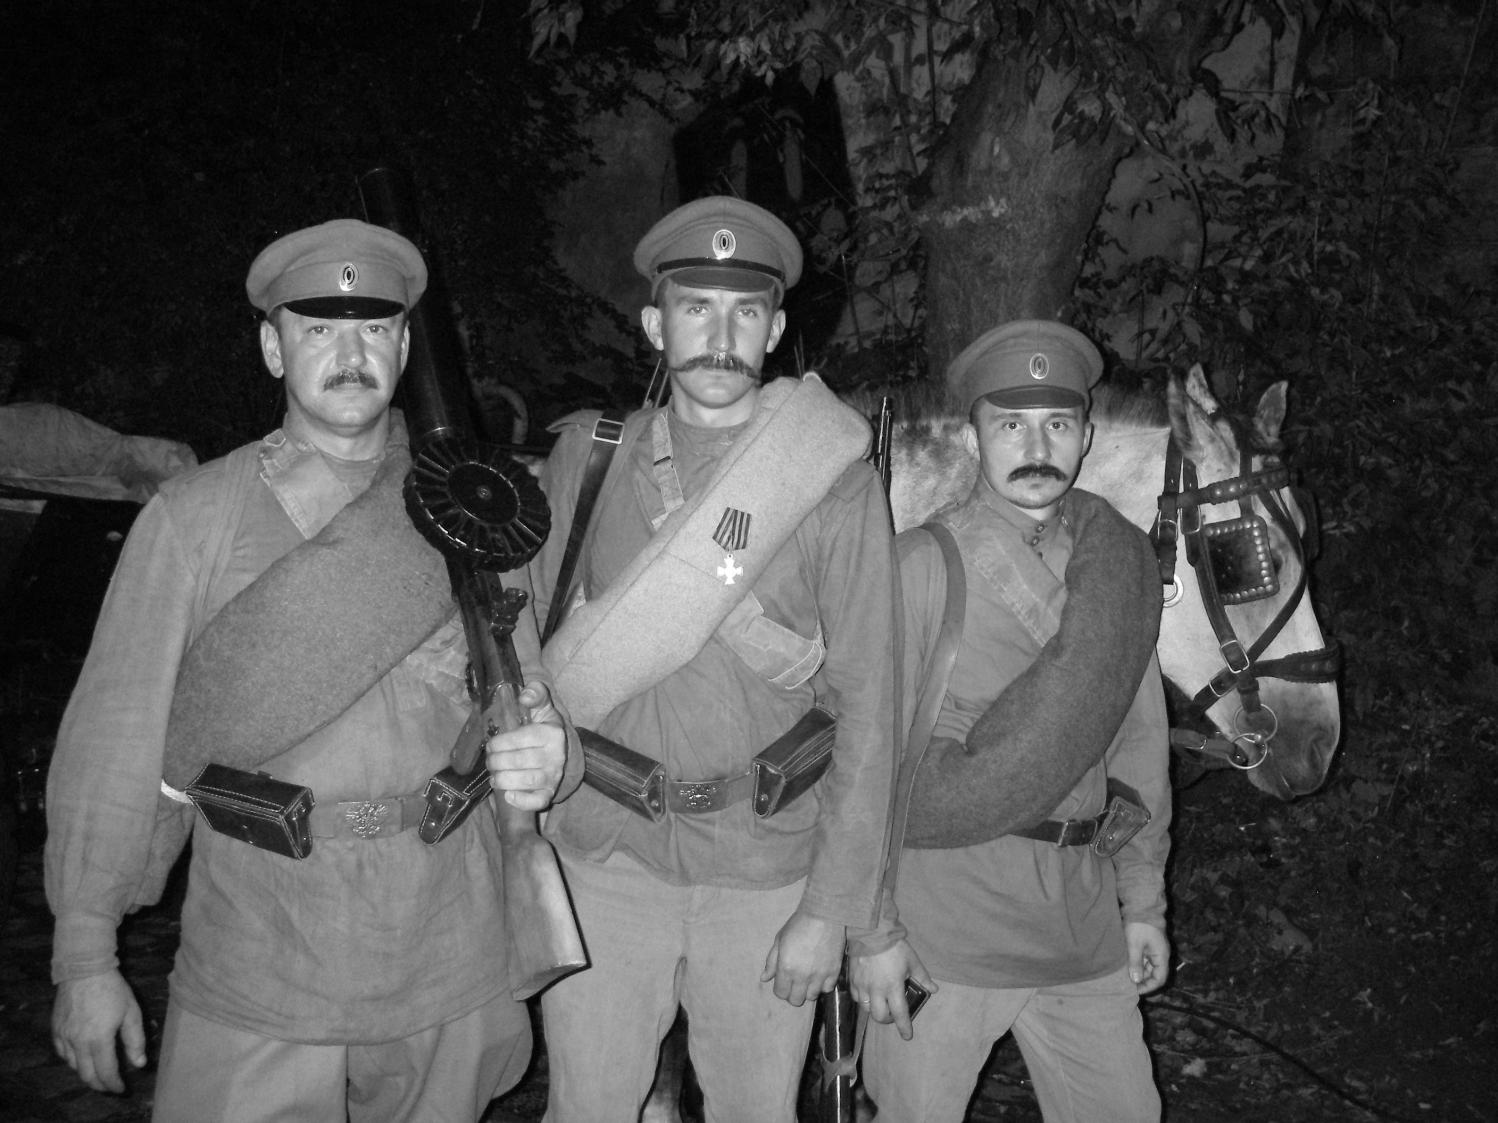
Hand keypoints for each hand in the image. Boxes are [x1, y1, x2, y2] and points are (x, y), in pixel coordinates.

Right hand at [52, 971, 146, 1093]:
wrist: (84, 970)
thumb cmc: (112, 989)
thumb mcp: (131, 1012)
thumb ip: (135, 1040)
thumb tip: (139, 1064)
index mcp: (99, 1039)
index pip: (106, 1072)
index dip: (114, 1084)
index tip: (121, 1089)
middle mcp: (78, 1042)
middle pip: (87, 1074)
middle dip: (100, 1084)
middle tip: (110, 1086)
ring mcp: (64, 1036)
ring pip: (73, 1066)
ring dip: (86, 1073)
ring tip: (99, 1073)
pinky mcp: (56, 1030)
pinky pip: (62, 1053)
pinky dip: (72, 1060)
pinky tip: (81, 1058)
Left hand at [486, 682, 566, 810]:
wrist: (560, 749)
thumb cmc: (543, 726)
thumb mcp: (542, 706)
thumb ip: (535, 694)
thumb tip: (525, 696)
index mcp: (553, 733)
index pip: (521, 739)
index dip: (500, 743)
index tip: (491, 744)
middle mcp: (556, 756)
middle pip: (519, 762)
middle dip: (496, 761)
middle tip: (489, 760)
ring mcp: (554, 776)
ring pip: (525, 782)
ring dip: (502, 779)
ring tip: (494, 775)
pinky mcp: (549, 793)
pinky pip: (537, 802)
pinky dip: (521, 801)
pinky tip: (508, 794)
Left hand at [761, 912, 843, 1006]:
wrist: (823, 914)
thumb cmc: (798, 925)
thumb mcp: (779, 941)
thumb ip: (771, 962)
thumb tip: (764, 978)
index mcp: (786, 968)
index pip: (781, 993)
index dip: (781, 989)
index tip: (784, 981)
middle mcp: (802, 975)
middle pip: (796, 1000)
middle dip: (793, 993)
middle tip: (795, 982)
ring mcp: (819, 975)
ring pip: (811, 997)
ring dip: (808, 990)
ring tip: (808, 977)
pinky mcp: (834, 972)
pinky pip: (827, 989)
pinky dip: (823, 985)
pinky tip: (820, 974)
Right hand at [850, 940, 936, 1040]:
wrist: (871, 932)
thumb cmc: (894, 947)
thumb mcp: (912, 961)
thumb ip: (922, 977)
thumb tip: (933, 989)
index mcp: (893, 986)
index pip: (900, 1013)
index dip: (904, 1027)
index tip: (907, 1036)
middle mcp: (876, 990)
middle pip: (879, 1016)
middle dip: (887, 1019)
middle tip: (893, 1013)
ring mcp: (862, 985)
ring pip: (867, 1008)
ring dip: (876, 1009)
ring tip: (881, 1002)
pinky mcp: (852, 980)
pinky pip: (857, 997)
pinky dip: (864, 999)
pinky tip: (869, 992)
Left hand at [1126, 921, 1169, 993]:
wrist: (1141, 905)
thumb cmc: (1139, 924)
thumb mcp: (1134, 945)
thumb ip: (1135, 963)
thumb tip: (1136, 980)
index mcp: (1161, 956)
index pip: (1159, 979)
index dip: (1148, 987)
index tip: (1135, 990)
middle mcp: (1161, 954)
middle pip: (1154, 974)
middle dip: (1142, 981)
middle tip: (1128, 985)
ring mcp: (1155, 949)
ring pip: (1149, 967)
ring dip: (1139, 972)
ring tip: (1125, 976)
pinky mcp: (1148, 944)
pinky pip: (1145, 959)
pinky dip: (1137, 964)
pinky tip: (1126, 966)